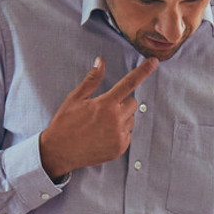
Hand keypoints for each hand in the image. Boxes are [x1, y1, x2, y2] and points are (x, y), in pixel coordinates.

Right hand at [38, 55, 157, 179]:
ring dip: (122, 118)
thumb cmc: (65, 123)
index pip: (129, 83)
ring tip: (101, 124)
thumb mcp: (75, 98)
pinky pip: (128, 135)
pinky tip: (103, 135)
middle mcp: (116, 120)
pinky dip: (119, 133)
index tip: (154, 62)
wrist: (59, 152)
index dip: (143, 71)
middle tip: (104, 109)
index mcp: (105, 104)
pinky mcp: (120, 148)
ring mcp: (119, 136)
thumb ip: (92, 79)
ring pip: (131, 119)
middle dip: (122, 102)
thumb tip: (101, 61)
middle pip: (133, 103)